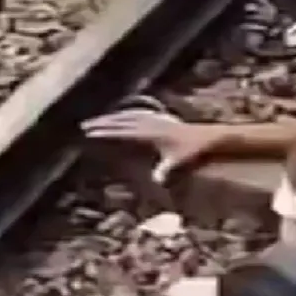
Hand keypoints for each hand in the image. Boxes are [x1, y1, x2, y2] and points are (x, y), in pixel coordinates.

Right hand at [81, 109, 222, 182]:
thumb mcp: (179, 164)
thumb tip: (158, 181)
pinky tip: (124, 116)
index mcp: (151, 133)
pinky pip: (139, 114)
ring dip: (113, 117)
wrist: (210, 138)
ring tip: (99, 120)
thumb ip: (167, 171)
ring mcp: (156, 119)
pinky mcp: (162, 120)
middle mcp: (151, 123)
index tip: (90, 133)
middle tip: (85, 125)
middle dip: (103, 123)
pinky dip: (127, 114)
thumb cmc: (193, 152)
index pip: (122, 131)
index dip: (106, 132)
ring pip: (129, 115)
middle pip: (122, 120)